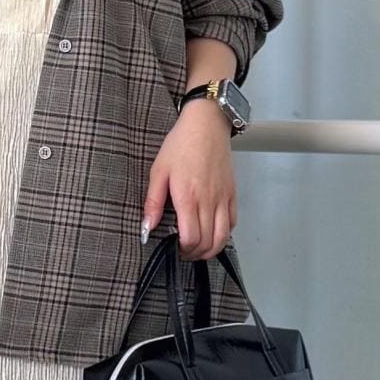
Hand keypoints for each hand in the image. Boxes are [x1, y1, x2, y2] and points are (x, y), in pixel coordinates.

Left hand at [142, 99, 235, 260]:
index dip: (183, 250)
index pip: (191, 238)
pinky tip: (212, 232)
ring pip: (223, 238)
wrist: (206, 125)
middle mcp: (208, 201)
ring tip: (198, 248)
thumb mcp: (158, 171)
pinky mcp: (232, 194)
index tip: (174, 248)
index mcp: (188, 197)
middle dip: (195, 254)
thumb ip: (153, 202)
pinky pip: (231, 223)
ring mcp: (223, 198)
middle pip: (208, 243)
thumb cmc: (181, 145)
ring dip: (211, 249)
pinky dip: (223, 234)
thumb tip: (147, 226)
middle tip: (184, 252)